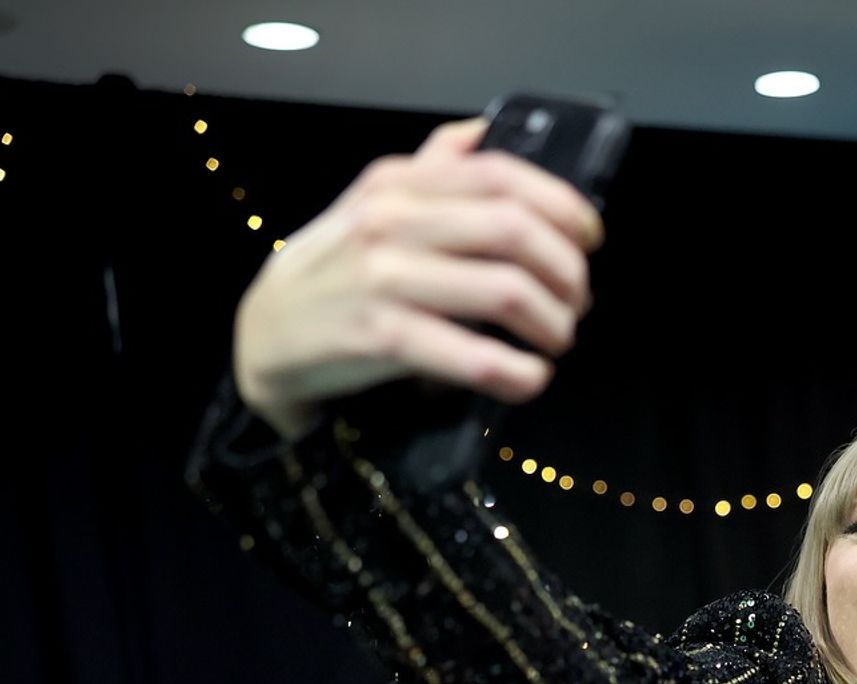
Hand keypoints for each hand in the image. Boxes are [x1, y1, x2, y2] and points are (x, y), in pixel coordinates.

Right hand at [233, 118, 605, 438]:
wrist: (266, 333)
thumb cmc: (339, 269)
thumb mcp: (376, 204)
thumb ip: (432, 169)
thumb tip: (482, 131)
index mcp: (400, 183)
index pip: (502, 175)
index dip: (564, 207)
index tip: (590, 239)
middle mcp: (391, 221)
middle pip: (515, 231)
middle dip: (567, 272)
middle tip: (577, 301)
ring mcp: (384, 279)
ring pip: (506, 291)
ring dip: (553, 324)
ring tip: (556, 340)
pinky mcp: (380, 338)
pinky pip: (473, 357)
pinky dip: (518, 374)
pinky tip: (529, 378)